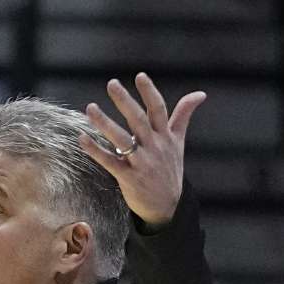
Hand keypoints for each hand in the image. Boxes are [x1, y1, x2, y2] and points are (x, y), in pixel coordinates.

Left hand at [78, 73, 204, 225]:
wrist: (168, 206)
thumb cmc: (170, 169)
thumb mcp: (179, 142)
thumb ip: (183, 116)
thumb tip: (200, 94)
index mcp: (165, 137)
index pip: (159, 110)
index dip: (150, 92)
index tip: (140, 76)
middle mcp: (154, 147)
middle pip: (138, 120)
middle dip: (125, 101)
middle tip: (111, 84)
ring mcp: (141, 163)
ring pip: (121, 139)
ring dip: (105, 123)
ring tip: (90, 108)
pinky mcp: (128, 178)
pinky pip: (110, 161)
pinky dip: (95, 150)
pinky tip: (82, 138)